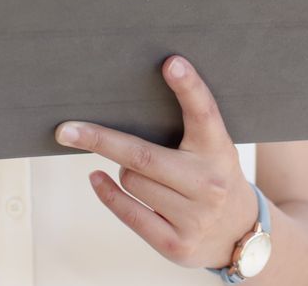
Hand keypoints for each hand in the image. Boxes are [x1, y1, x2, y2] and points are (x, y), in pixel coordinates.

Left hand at [55, 55, 259, 268]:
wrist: (242, 235)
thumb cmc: (213, 177)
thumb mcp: (212, 150)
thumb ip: (186, 128)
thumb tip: (131, 100)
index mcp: (219, 151)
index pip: (204, 113)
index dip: (189, 87)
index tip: (172, 62)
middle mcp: (209, 184)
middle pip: (142, 156)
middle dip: (100, 140)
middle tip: (66, 130)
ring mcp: (194, 217)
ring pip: (132, 181)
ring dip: (124, 172)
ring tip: (141, 172)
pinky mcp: (176, 244)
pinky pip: (129, 212)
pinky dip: (108, 194)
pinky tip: (97, 179)